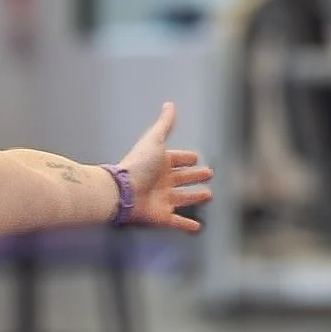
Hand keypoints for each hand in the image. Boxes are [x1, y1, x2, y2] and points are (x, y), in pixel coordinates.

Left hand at [115, 100, 211, 232]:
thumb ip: (164, 124)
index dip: (186, 158)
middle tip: (208, 173)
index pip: (177, 159)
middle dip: (194, 175)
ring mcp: (162, 199)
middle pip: (182, 178)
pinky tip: (197, 227)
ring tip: (208, 195)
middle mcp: (162, 181)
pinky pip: (177, 222)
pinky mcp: (162, 216)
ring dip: (195, 196)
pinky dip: (187, 225)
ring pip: (183, 198)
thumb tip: (169, 104)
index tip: (196, 158)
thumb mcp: (154, 140)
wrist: (122, 191)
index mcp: (160, 163)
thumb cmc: (138, 165)